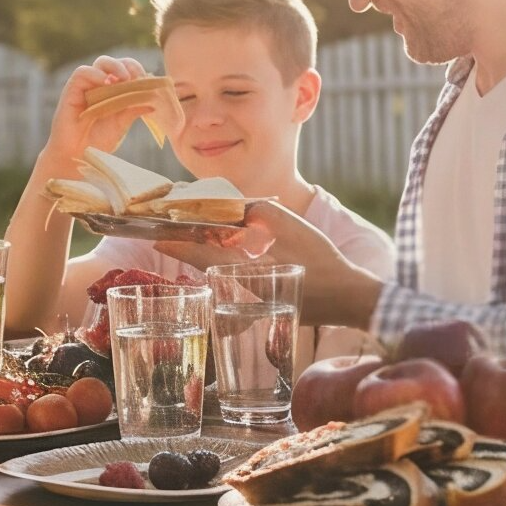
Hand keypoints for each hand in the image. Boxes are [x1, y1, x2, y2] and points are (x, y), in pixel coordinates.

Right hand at [42, 56, 152, 164]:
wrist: (76, 155)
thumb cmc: (98, 141)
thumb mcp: (120, 125)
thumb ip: (133, 111)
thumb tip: (154, 103)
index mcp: (114, 91)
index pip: (127, 71)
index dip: (138, 72)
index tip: (148, 81)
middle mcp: (100, 85)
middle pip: (116, 63)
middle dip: (128, 66)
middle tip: (137, 78)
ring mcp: (86, 86)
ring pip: (101, 63)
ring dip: (115, 67)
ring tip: (124, 79)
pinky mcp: (72, 89)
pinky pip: (83, 72)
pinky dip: (96, 74)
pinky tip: (106, 83)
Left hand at [156, 200, 382, 329]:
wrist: (349, 298)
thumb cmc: (325, 266)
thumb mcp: (295, 230)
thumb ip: (264, 214)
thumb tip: (239, 207)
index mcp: (248, 274)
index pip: (205, 257)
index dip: (180, 246)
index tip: (157, 237)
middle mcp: (245, 288)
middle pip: (208, 264)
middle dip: (190, 248)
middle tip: (171, 232)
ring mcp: (256, 296)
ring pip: (222, 270)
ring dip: (208, 253)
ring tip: (196, 234)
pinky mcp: (267, 298)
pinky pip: (238, 275)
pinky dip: (230, 260)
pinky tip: (230, 247)